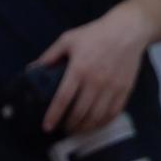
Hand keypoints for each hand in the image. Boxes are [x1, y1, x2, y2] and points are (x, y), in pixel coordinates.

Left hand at [31, 2, 151, 134]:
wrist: (127, 31)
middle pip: (80, 112)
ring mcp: (112, 88)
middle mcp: (95, 81)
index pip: (63, 99)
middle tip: (62, 129)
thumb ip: (50, 56)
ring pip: (96, 117)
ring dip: (85, 128)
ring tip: (77, 130)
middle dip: (69, 126)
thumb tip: (32, 69)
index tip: (47, 127)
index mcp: (79, 69)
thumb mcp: (68, 39)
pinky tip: (95, 125)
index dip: (53, 115)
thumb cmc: (95, 34)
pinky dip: (102, 123)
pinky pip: (113, 113)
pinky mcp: (125, 90)